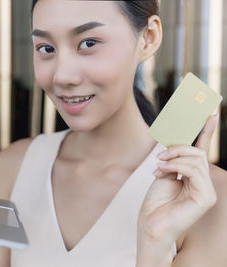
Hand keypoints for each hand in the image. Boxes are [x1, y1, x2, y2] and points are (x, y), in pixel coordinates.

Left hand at [138, 114, 218, 243]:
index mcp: (194, 177)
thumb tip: (176, 143)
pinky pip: (194, 171)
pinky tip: (162, 172)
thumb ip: (173, 160)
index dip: (206, 133)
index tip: (209, 116)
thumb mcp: (164, 174)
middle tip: (160, 156)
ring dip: (174, 159)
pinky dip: (175, 167)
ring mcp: (207, 191)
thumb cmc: (156, 202)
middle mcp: (204, 183)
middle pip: (198, 153)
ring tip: (158, 166)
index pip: (203, 151)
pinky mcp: (206, 198)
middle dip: (178, 149)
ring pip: (196, 159)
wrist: (151, 224)